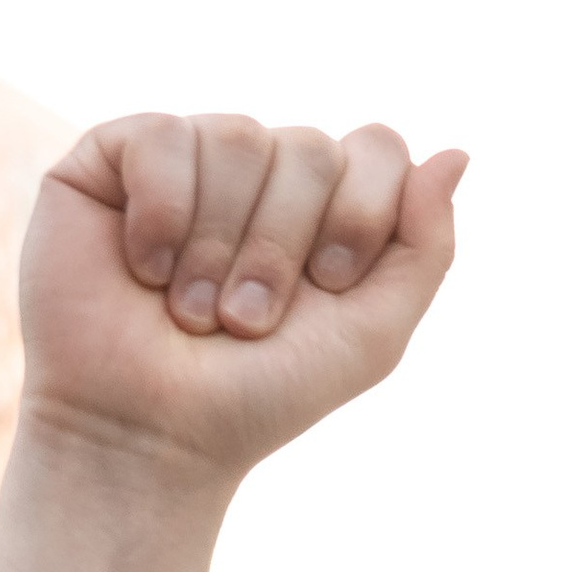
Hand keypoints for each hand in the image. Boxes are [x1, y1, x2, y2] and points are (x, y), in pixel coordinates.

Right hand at [19, 116, 467, 486]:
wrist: (151, 435)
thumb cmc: (258, 395)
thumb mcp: (369, 336)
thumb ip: (424, 249)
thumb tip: (456, 153)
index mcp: (323, 206)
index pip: (376, 149)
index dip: (361, 215)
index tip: (326, 290)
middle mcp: (259, 172)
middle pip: (310, 147)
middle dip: (285, 249)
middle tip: (248, 322)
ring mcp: (189, 158)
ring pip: (238, 137)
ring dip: (222, 247)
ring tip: (195, 312)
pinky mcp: (115, 155)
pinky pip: (165, 136)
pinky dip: (164, 217)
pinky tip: (146, 271)